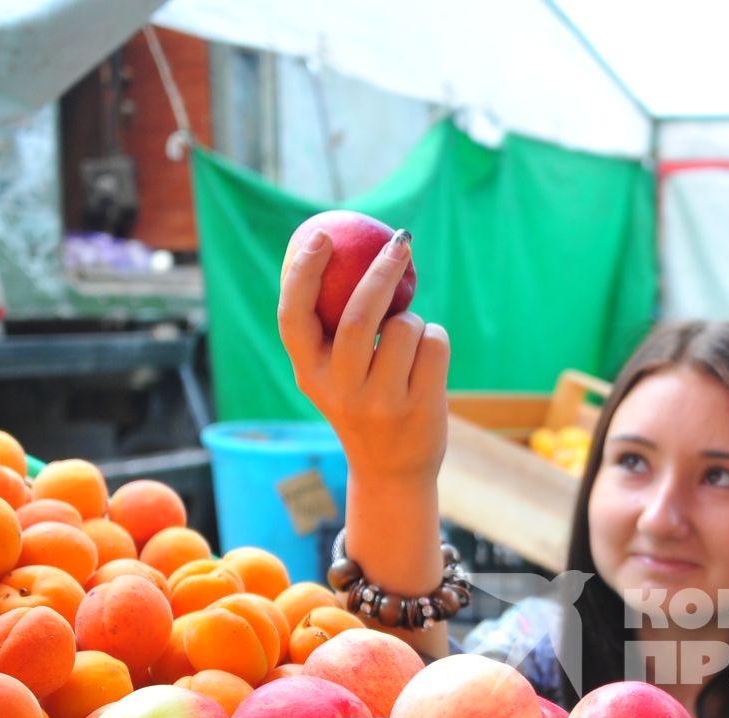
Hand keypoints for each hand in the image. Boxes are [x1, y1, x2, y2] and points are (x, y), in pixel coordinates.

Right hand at [278, 229, 450, 483]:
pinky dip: (435, 339)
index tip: (321, 235)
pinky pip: (434, 345)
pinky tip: (426, 359)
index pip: (294, 316)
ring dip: (414, 318)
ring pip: (405, 327)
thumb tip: (348, 251)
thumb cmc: (362, 404)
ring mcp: (380, 402)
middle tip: (399, 242)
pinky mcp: (419, 407)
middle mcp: (339, 389)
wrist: (391, 471)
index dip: (303, 273)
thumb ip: (331, 329)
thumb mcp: (333, 374)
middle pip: (358, 316)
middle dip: (381, 271)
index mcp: (308, 374)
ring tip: (409, 338)